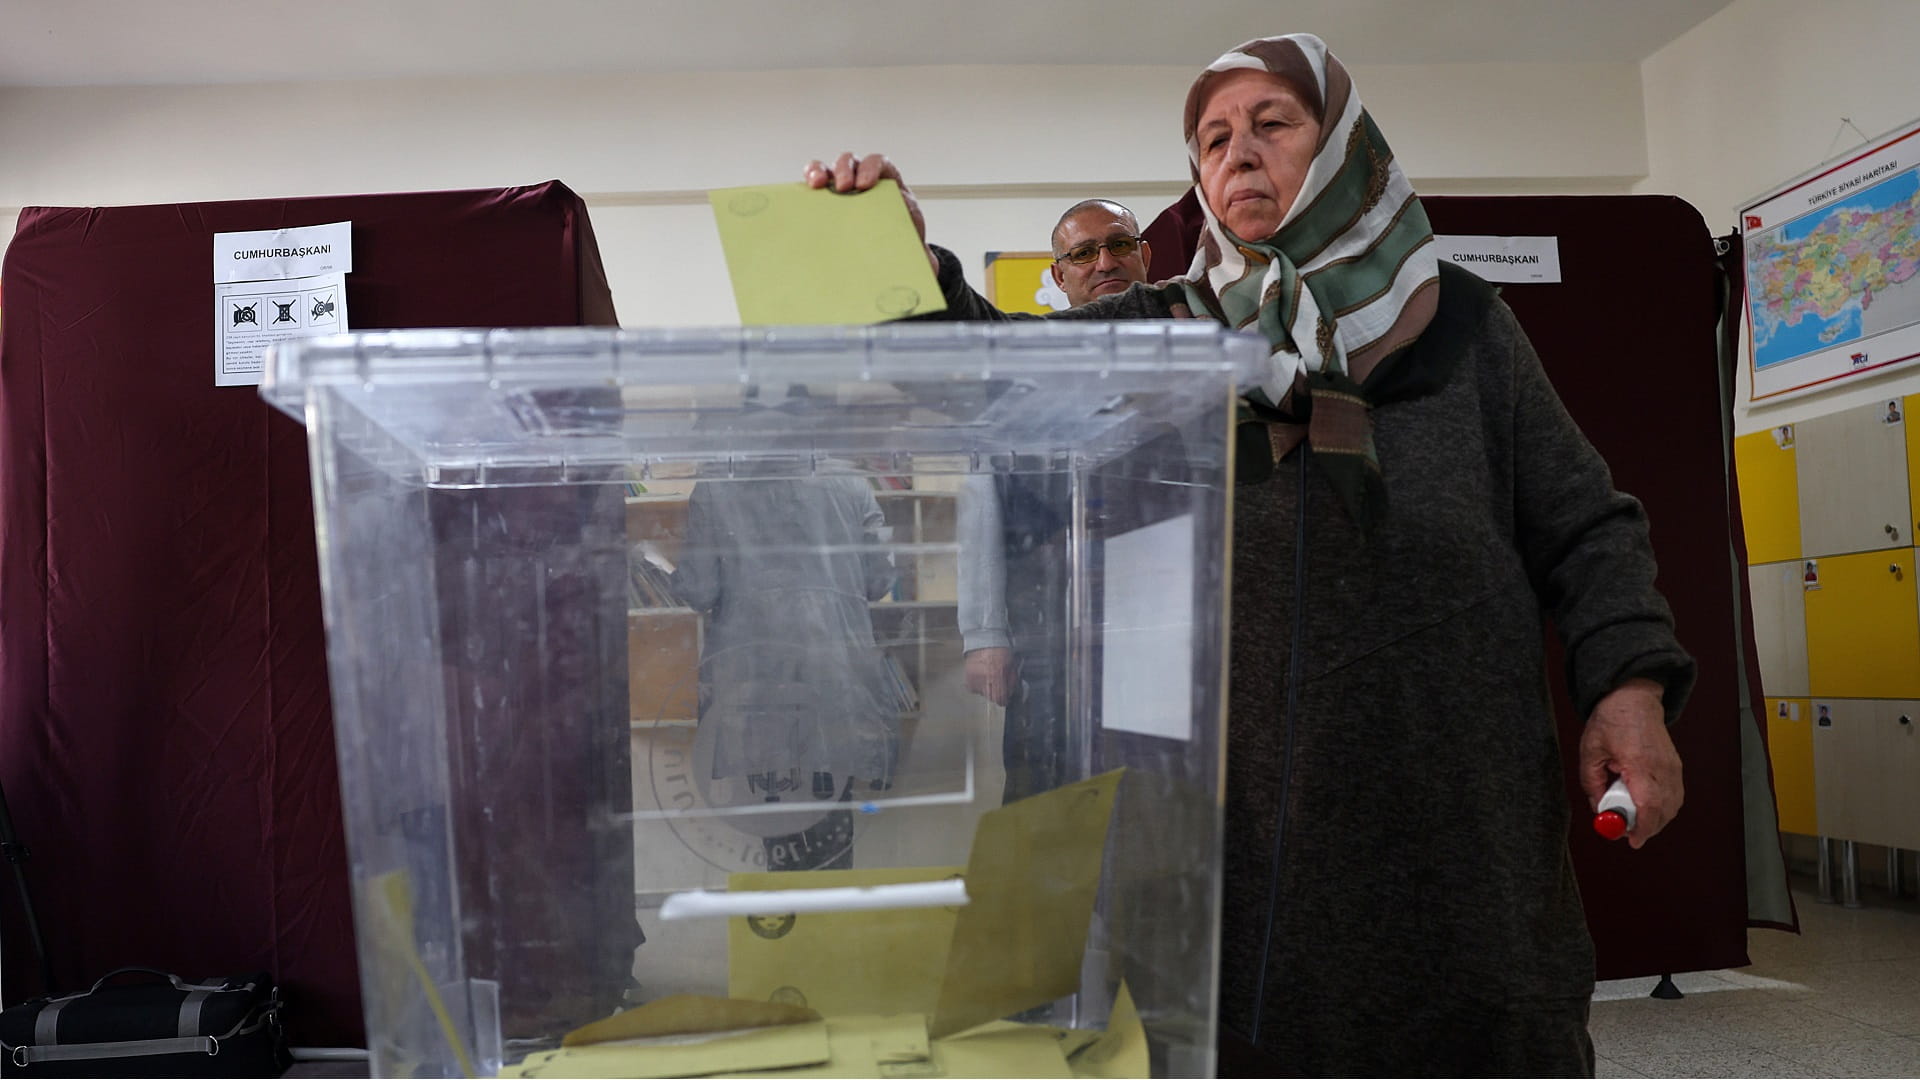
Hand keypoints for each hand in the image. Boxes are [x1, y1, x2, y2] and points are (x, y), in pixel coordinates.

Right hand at [803, 152, 934, 273]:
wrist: (892, 254)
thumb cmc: (903, 242)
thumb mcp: (912, 241)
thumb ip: (918, 244)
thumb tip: (926, 263)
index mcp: (888, 183)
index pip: (880, 163)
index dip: (872, 168)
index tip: (866, 185)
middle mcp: (862, 180)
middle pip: (850, 161)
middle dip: (845, 170)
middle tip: (844, 188)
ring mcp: (842, 190)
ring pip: (828, 169)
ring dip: (820, 171)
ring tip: (817, 185)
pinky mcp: (827, 202)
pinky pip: (814, 187)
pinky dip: (807, 185)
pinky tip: (804, 194)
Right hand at [964, 647, 1014, 706]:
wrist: (985, 641)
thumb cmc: (1001, 652)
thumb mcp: (1012, 667)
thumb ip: (1012, 683)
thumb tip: (1010, 694)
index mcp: (997, 677)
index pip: (1000, 699)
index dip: (1004, 698)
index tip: (1006, 695)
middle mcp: (984, 681)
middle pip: (991, 698)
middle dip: (996, 692)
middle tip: (998, 681)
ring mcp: (974, 681)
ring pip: (983, 693)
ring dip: (987, 688)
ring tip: (989, 675)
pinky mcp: (968, 679)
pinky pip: (975, 688)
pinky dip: (979, 684)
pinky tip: (982, 675)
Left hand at [1579, 677, 1682, 848]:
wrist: (1634, 700)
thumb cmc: (1612, 720)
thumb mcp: (1590, 752)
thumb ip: (1592, 783)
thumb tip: (1599, 809)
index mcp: (1639, 763)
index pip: (1648, 805)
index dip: (1642, 827)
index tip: (1632, 840)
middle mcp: (1661, 767)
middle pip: (1663, 811)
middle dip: (1646, 828)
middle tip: (1627, 833)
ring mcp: (1672, 768)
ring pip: (1672, 806)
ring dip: (1655, 819)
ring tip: (1633, 818)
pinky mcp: (1676, 767)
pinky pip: (1675, 796)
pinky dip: (1663, 808)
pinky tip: (1646, 808)